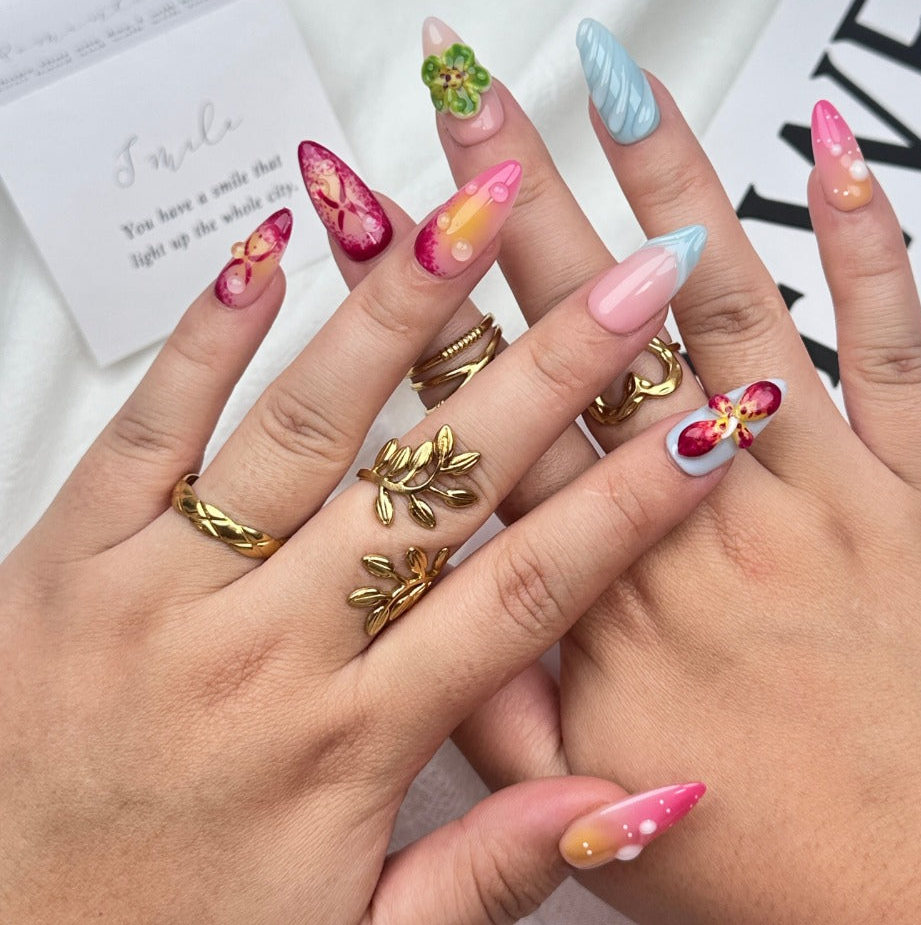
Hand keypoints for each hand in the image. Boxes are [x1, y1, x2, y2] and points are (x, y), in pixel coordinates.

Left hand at [0, 159, 732, 921]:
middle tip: (624, 279)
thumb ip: (491, 871)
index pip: (525, 594)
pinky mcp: (63, 559)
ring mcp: (159, 593)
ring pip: (307, 425)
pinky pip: (151, 426)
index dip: (626, 506)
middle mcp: (262, 650)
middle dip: (549, 369)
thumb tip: (630, 800)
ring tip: (473, 218)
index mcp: (345, 744)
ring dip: (400, 312)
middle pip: (441, 480)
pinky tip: (274, 252)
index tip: (699, 428)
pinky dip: (214, 332)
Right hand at [397, 18, 920, 922]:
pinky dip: (868, 244)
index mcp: (606, 594)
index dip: (427, 306)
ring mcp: (819, 492)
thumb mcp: (582, 799)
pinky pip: (897, 349)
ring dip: (668, 184)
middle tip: (470, 97)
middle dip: (518, 198)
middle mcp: (698, 520)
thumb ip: (492, 697)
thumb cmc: (770, 860)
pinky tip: (830, 156)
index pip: (494, 415)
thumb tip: (426, 608)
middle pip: (587, 331)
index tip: (386, 216)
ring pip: (731, 311)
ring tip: (616, 82)